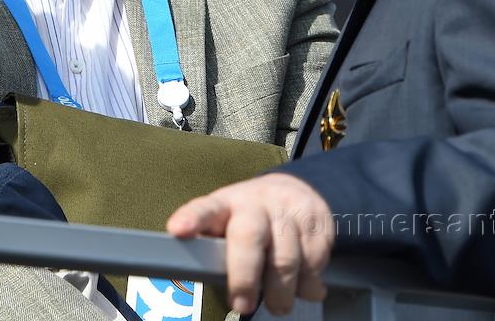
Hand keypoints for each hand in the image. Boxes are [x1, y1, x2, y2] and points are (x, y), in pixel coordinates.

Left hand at [167, 174, 333, 315]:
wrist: (293, 190)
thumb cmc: (250, 219)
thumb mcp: (227, 224)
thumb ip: (216, 250)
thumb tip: (209, 282)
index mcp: (226, 204)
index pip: (205, 209)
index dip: (192, 219)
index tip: (178, 230)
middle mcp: (256, 202)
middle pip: (249, 236)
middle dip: (244, 277)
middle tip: (242, 304)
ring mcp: (288, 208)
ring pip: (286, 258)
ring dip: (282, 291)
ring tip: (279, 304)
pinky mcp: (317, 218)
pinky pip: (314, 261)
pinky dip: (309, 283)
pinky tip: (302, 284)